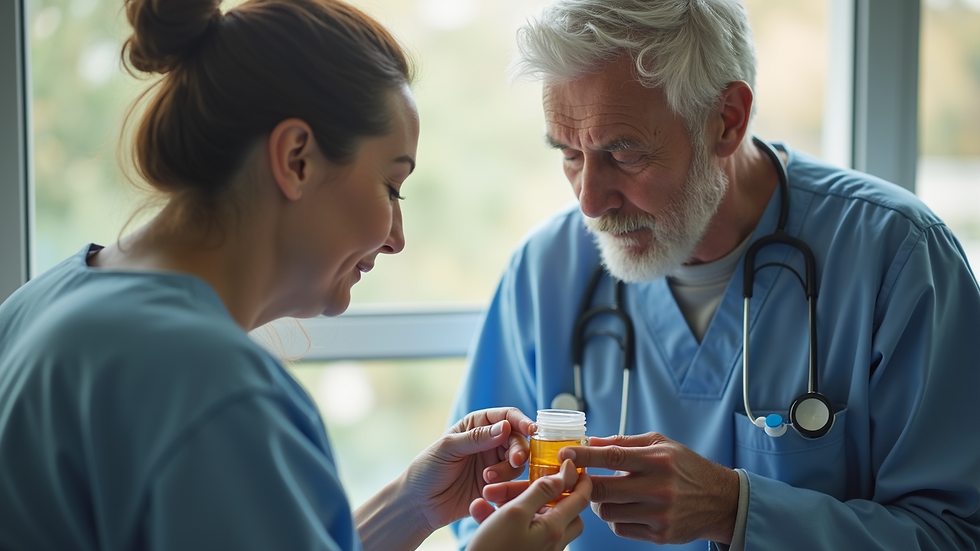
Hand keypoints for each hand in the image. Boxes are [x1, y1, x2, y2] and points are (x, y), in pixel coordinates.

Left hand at [403, 407, 533, 532]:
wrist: (419, 504)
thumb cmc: (427, 470)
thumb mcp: (448, 448)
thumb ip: (476, 438)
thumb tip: (505, 427)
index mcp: (477, 425)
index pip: (506, 417)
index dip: (522, 421)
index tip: (532, 430)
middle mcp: (490, 442)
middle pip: (518, 440)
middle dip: (519, 450)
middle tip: (514, 461)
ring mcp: (494, 464)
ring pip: (518, 463)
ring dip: (507, 470)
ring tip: (486, 479)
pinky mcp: (496, 486)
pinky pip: (513, 483)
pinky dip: (508, 486)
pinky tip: (491, 491)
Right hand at [467, 459, 590, 550]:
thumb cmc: (493, 550)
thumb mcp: (515, 512)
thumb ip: (541, 491)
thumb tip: (565, 474)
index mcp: (554, 529)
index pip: (580, 499)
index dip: (580, 479)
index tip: (574, 463)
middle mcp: (552, 542)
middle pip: (564, 512)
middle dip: (551, 494)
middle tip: (534, 481)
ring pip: (536, 519)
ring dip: (514, 503)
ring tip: (488, 495)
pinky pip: (519, 531)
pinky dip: (502, 519)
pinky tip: (480, 509)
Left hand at [559, 432, 738, 544]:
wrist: (720, 500)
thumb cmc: (686, 467)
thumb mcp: (660, 445)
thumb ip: (624, 442)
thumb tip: (591, 442)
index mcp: (657, 460)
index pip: (612, 457)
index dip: (584, 456)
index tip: (565, 452)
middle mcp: (658, 488)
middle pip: (603, 490)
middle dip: (585, 484)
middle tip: (580, 479)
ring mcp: (659, 514)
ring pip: (608, 512)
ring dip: (599, 503)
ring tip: (607, 493)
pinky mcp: (660, 535)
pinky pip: (621, 529)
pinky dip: (616, 519)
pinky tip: (625, 509)